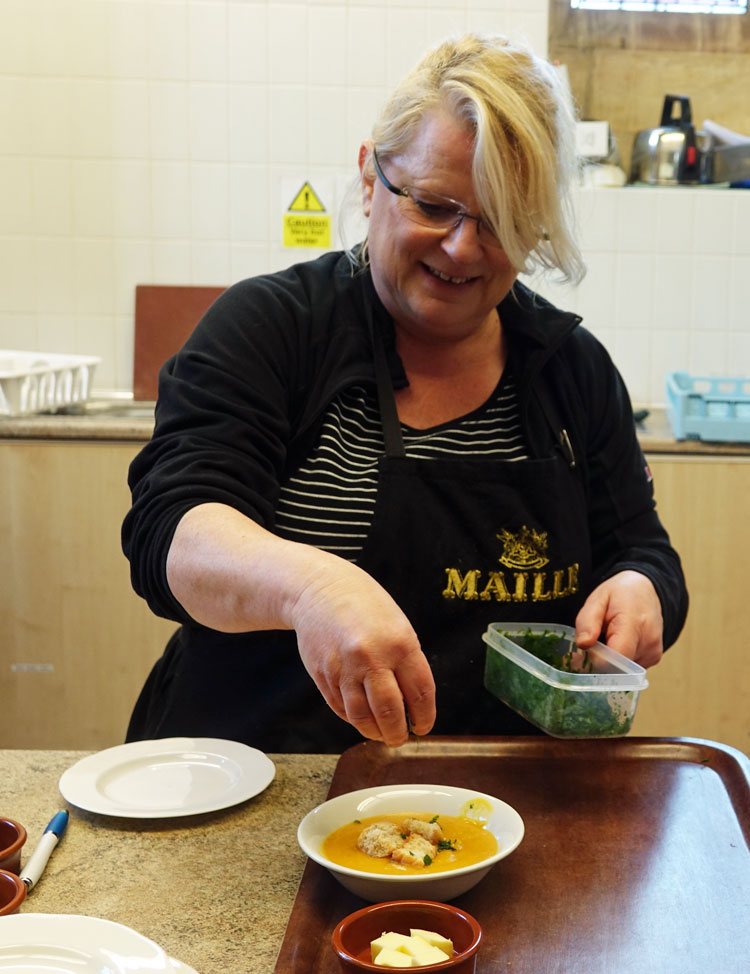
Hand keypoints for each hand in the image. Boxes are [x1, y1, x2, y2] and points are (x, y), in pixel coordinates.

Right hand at [289, 558, 435, 746]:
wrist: (320, 590)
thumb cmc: (366, 607)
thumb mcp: (398, 627)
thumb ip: (407, 663)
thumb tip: (414, 705)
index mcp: (399, 643)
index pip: (419, 693)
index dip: (424, 717)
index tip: (423, 727)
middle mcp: (371, 657)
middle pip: (389, 712)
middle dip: (397, 733)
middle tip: (400, 738)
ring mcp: (343, 667)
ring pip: (361, 717)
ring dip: (373, 732)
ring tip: (381, 733)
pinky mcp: (323, 674)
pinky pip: (340, 708)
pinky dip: (353, 718)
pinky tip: (360, 715)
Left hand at [575, 570, 663, 667]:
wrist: (645, 591)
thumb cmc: (620, 594)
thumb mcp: (597, 599)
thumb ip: (587, 622)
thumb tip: (583, 644)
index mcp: (633, 623)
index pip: (616, 656)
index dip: (597, 660)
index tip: (584, 654)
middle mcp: (648, 640)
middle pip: (618, 666)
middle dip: (600, 659)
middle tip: (594, 642)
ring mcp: (653, 651)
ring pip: (623, 670)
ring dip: (611, 659)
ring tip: (610, 638)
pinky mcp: (654, 658)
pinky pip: (631, 668)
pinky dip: (621, 659)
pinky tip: (619, 643)